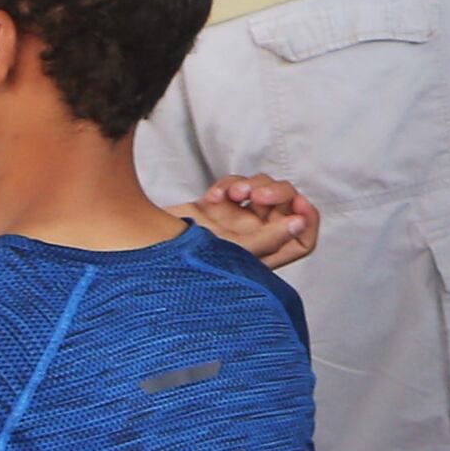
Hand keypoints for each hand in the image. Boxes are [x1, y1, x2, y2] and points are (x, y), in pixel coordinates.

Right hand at [180, 173, 319, 267]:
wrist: (140, 253)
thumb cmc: (185, 266)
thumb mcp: (231, 254)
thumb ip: (269, 240)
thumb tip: (300, 221)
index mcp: (263, 259)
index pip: (303, 240)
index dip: (308, 220)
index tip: (298, 205)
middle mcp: (253, 241)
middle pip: (287, 207)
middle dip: (278, 193)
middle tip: (258, 196)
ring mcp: (234, 223)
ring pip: (264, 189)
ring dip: (251, 185)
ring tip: (232, 195)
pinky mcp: (214, 208)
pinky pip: (235, 185)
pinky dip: (228, 185)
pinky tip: (212, 197)